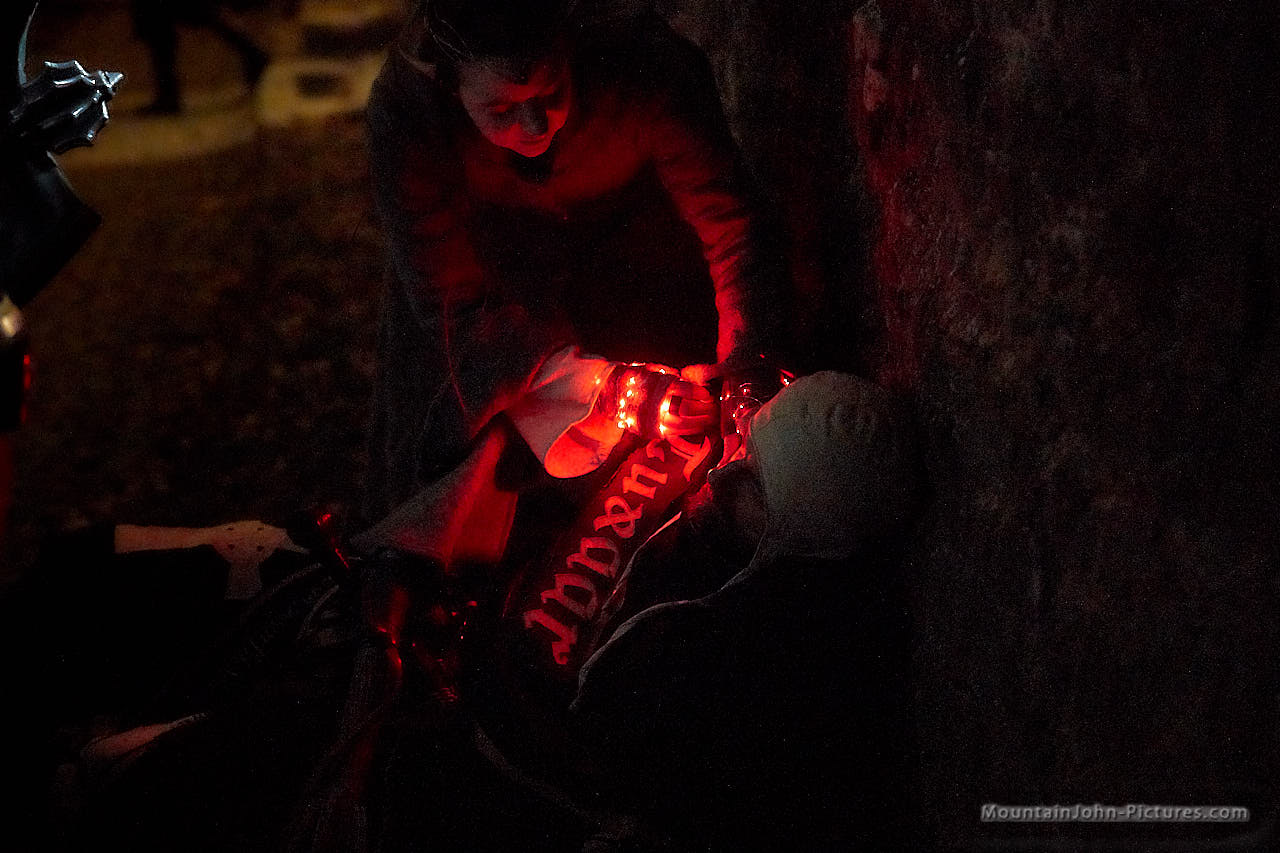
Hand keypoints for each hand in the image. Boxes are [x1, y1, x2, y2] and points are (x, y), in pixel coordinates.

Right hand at [601, 363, 717, 438]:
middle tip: (713, 407)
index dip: (699, 392)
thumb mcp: (651, 369)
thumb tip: (689, 377)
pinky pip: (673, 433)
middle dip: (703, 409)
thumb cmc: (634, 379)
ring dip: (699, 422)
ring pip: (682, 424)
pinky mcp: (651, 431)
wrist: (610, 394)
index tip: (707, 394)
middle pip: (687, 409)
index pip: (685, 389)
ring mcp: (653, 419)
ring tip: (709, 419)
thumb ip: (669, 373)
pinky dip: (687, 431)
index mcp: (658, 386)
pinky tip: (695, 427)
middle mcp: (656, 403)